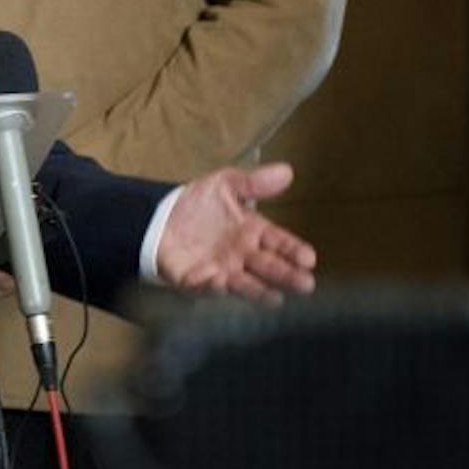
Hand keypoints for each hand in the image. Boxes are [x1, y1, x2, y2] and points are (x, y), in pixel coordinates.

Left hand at [156, 162, 316, 302]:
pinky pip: (207, 286)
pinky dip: (214, 287)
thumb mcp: (225, 185)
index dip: (294, 250)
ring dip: (258, 290)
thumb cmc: (198, 203)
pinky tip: (223, 284)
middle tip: (305, 283)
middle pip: (269, 266)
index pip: (279, 242)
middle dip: (286, 275)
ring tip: (275, 298)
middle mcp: (242, 255)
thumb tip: (286, 171)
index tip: (309, 258)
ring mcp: (222, 270)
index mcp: (252, 232)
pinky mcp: (197, 280)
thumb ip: (254, 182)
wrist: (159, 216)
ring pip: (244, 283)